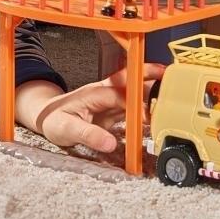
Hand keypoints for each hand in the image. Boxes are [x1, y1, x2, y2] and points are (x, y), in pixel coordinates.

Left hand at [33, 64, 164, 152]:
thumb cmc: (54, 121)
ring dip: (151, 84)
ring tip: (173, 85)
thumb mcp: (66, 130)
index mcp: (94, 93)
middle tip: (170, 75)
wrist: (46, 116)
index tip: (149, 117)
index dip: (135, 105)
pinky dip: (146, 100)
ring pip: (133, 86)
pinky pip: (133, 99)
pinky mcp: (112, 106)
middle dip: (149, 74)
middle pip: (130, 78)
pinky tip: (159, 105)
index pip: (120, 96)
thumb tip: (110, 144)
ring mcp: (109, 97)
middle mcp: (104, 91)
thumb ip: (88, 135)